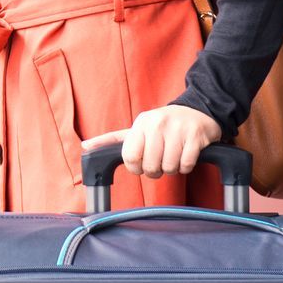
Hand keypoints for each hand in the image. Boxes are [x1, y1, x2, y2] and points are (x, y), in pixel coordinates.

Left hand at [83, 105, 222, 178]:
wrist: (198, 111)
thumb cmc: (162, 125)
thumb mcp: (137, 128)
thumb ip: (113, 139)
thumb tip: (85, 146)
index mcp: (141, 124)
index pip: (130, 156)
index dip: (135, 168)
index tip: (140, 164)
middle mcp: (158, 124)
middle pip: (150, 166)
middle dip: (155, 171)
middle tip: (159, 162)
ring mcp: (178, 129)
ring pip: (169, 168)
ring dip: (172, 169)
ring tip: (173, 157)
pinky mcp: (196, 136)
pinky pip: (186, 165)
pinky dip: (186, 167)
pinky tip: (185, 156)